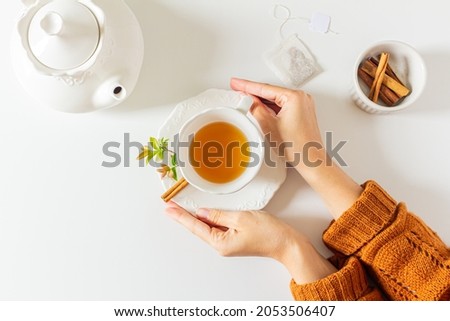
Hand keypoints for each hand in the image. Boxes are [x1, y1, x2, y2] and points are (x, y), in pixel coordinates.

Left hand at [165, 202, 336, 283]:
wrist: (286, 244)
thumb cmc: (268, 233)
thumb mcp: (241, 218)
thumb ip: (219, 215)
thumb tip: (202, 213)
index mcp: (220, 243)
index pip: (195, 227)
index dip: (181, 216)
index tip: (168, 208)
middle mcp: (221, 245)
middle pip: (198, 228)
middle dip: (184, 216)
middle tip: (169, 205)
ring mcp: (227, 243)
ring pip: (207, 227)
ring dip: (195, 217)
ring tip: (180, 208)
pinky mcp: (234, 238)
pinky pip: (217, 227)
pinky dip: (208, 219)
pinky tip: (203, 212)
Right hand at [230, 78, 324, 165]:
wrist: (311, 160)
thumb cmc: (296, 147)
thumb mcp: (268, 126)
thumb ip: (256, 109)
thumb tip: (248, 100)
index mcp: (294, 97)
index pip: (265, 88)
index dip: (247, 85)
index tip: (237, 82)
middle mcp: (301, 98)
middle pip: (271, 92)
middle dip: (254, 93)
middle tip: (238, 90)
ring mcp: (303, 104)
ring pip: (277, 99)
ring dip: (262, 101)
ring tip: (247, 102)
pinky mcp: (302, 112)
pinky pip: (283, 105)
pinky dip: (271, 107)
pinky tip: (261, 110)